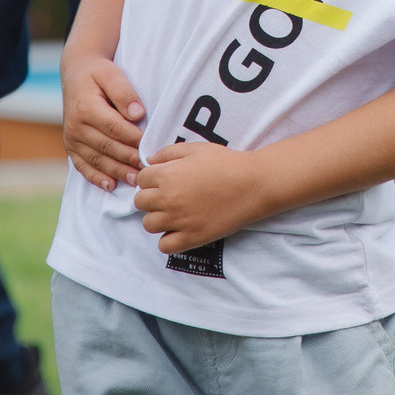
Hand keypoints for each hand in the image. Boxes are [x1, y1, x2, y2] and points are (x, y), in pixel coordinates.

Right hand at [62, 52, 146, 191]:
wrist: (76, 72)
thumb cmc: (99, 72)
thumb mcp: (112, 74)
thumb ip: (124, 93)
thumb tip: (137, 114)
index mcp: (86, 108)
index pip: (115, 128)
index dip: (133, 139)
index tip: (150, 147)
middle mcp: (76, 126)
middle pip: (107, 147)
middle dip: (128, 159)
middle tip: (147, 170)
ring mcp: (71, 138)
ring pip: (97, 159)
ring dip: (116, 172)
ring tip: (135, 180)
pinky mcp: (70, 146)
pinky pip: (82, 166)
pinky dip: (95, 177)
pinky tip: (110, 185)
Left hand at [137, 139, 272, 256]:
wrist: (253, 184)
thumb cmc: (227, 163)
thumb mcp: (196, 149)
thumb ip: (168, 152)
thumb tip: (149, 160)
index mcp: (168, 174)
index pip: (141, 179)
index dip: (152, 178)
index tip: (164, 179)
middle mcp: (168, 198)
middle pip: (140, 202)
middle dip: (151, 197)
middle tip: (169, 195)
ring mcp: (179, 220)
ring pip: (149, 224)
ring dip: (157, 218)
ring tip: (174, 213)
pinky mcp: (192, 238)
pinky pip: (165, 246)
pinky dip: (168, 239)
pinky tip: (180, 229)